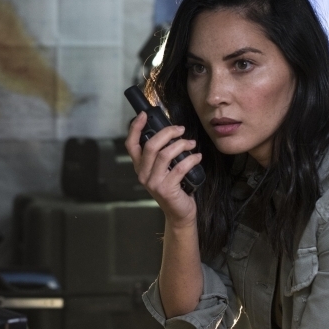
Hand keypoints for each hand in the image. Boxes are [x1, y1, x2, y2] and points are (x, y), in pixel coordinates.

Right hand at [125, 112, 201, 226]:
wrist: (179, 213)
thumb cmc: (173, 188)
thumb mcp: (163, 170)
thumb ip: (162, 154)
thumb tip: (171, 132)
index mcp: (140, 167)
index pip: (131, 144)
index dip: (136, 128)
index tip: (144, 115)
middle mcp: (143, 174)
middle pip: (151, 145)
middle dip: (167, 133)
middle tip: (180, 129)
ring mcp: (154, 183)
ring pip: (165, 155)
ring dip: (181, 145)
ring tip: (191, 143)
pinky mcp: (166, 189)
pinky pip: (179, 167)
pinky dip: (191, 159)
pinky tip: (197, 157)